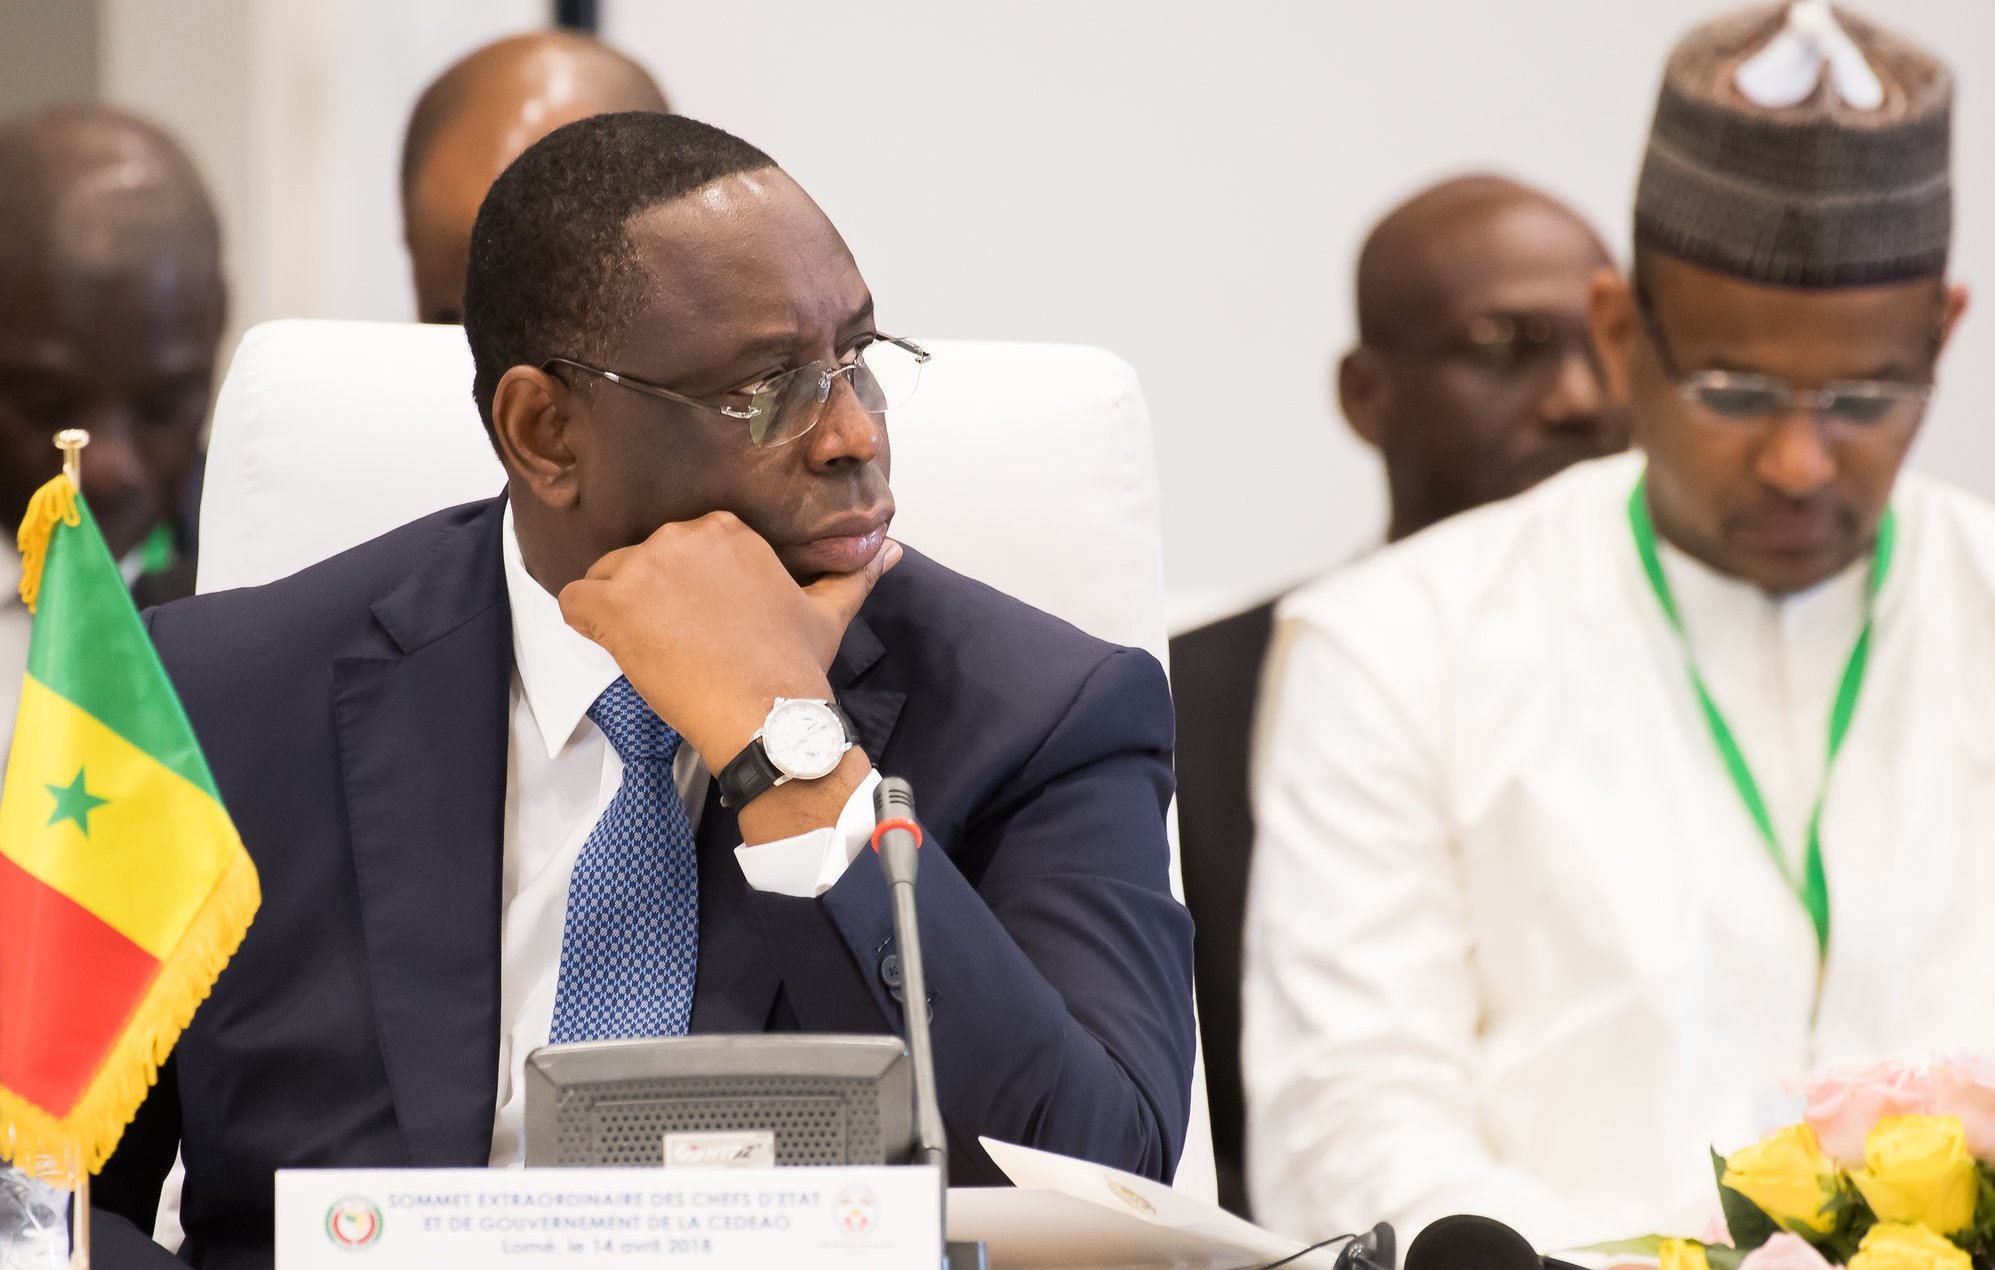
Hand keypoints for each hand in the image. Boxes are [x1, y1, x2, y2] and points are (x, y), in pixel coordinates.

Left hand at [558, 511, 901, 768]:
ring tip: (654, 651)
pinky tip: (616, 649)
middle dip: (651, 599)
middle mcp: (682, 536)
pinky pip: (572, 601)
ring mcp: (643, 568)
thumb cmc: (793, 666)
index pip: (681, 546)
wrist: (768, 714)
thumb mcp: (828, 612)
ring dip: (620, 614)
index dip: (684, 588)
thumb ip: (853, 575)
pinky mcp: (611, 605)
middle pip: (640, 561)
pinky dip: (584, 625)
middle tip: (680, 642)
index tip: (700, 621)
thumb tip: (889, 551)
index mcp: (727, 529)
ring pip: (605, 579)